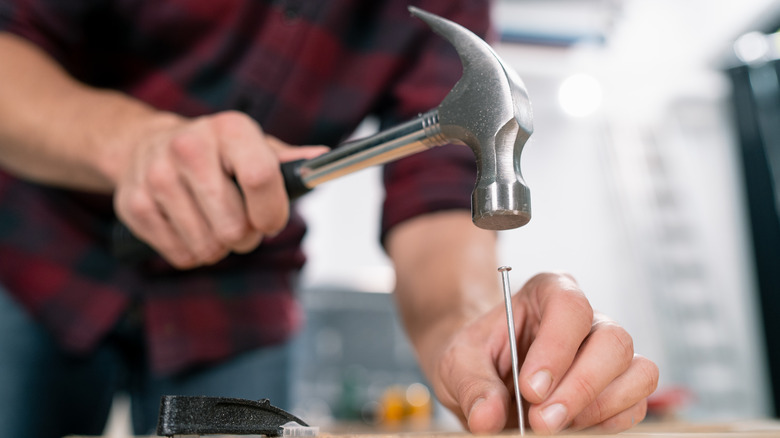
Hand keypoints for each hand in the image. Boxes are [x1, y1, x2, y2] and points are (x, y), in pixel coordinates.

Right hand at [114, 110, 327, 267]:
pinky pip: (180, 255)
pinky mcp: (133, 204)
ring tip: (215, 224)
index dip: (272, 212)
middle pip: (234, 226)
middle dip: (246, 237)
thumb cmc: (216, 153)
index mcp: (230, 130)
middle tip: (240, 223)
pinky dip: (192, 252)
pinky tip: (189, 228)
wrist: (146, 144)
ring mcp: (156, 176)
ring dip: (219, 247)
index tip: (271, 222)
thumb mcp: (254, 147)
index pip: (260, 178)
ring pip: (207, 247)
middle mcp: (189, 147)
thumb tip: (323, 160)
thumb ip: (288, 161)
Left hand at [431, 272, 658, 434]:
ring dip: (598, 409)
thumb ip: (472, 385)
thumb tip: (487, 418)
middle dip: (581, 387)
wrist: (487, 376)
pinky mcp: (620, 388)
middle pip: (613, 341)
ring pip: (637, 373)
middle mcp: (588, 318)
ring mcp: (610, 354)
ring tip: (554, 427)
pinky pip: (635, 406)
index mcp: (549, 292)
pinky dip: (606, 425)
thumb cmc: (477, 357)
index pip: (570, 307)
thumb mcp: (457, 362)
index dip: (556, 350)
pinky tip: (571, 429)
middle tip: (542, 421)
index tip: (530, 389)